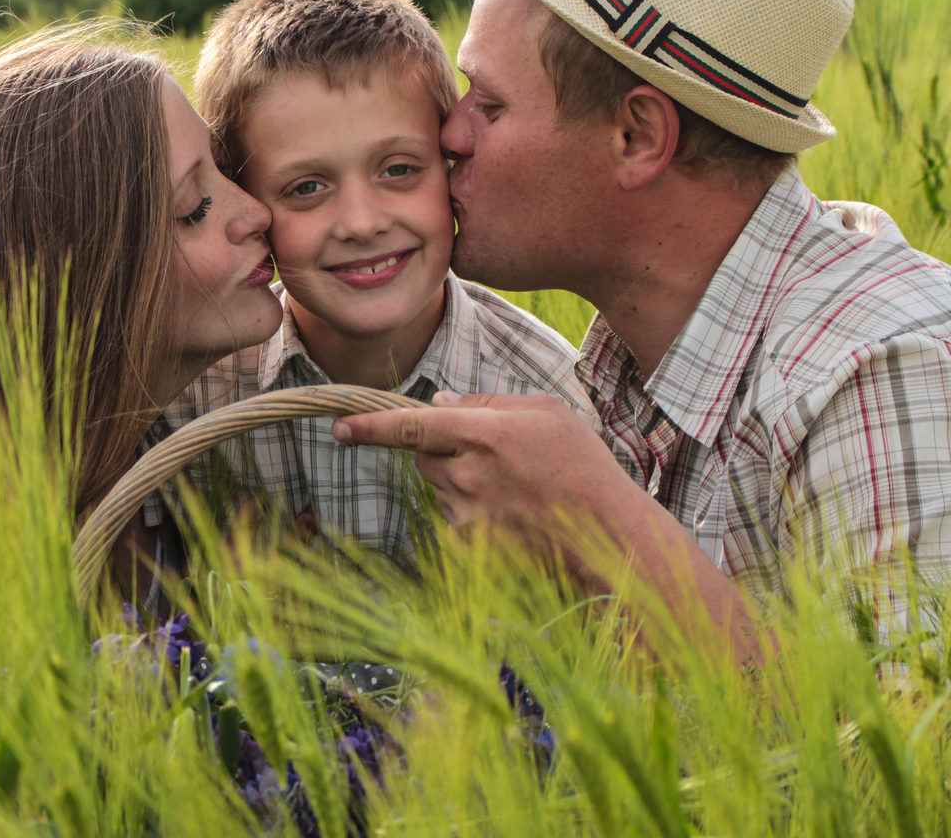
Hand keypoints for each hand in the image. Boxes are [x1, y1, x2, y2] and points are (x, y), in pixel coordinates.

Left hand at [332, 391, 641, 542]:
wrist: (611, 537)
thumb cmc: (584, 466)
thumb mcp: (546, 412)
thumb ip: (486, 403)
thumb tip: (437, 406)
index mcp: (484, 433)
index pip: (408, 426)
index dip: (369, 426)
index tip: (339, 426)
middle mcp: (467, 475)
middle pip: (421, 456)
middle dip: (439, 450)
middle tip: (486, 454)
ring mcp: (468, 514)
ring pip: (439, 488)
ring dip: (459, 482)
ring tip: (516, 488)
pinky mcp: (472, 547)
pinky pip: (454, 519)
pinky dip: (472, 512)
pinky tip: (513, 514)